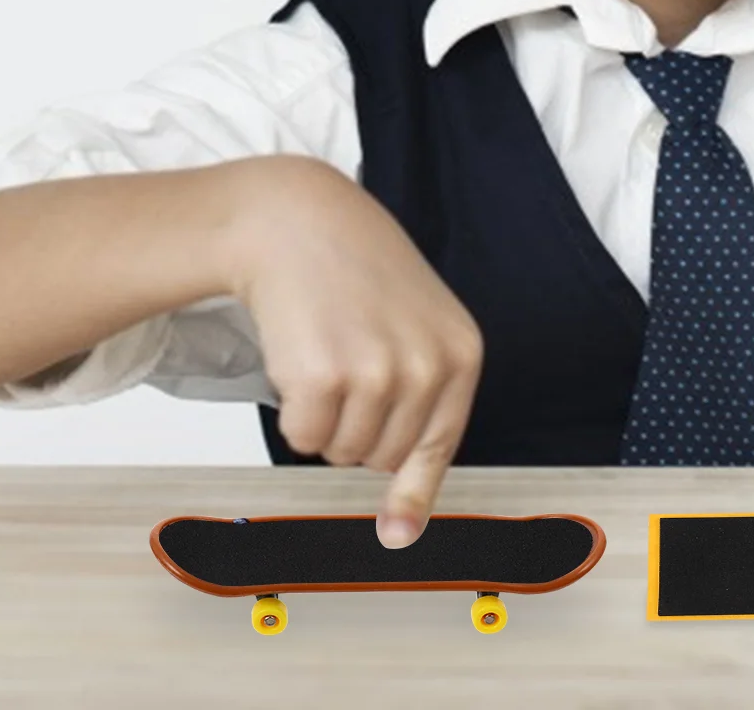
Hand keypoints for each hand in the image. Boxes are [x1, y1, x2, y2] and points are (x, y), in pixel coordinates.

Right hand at [219, 157, 483, 546]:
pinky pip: (301, 439)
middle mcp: (428, 367)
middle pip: (382, 458)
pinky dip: (291, 411)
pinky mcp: (324, 377)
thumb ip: (421, 410)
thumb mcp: (414, 327)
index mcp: (461, 353)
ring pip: (341, 453)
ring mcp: (378, 372)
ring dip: (323, 417)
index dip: (410, 489)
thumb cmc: (354, 274)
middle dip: (355, 426)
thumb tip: (402, 531)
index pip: (440, 448)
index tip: (395, 533)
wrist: (297, 220)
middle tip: (343, 363)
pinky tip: (298, 353)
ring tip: (325, 350)